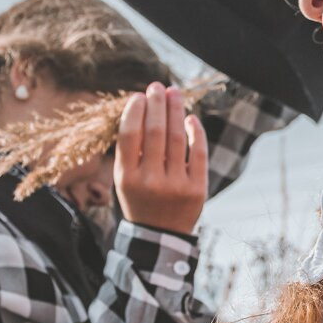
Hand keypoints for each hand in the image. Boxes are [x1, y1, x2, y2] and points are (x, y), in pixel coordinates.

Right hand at [114, 82, 206, 235]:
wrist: (160, 235)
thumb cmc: (139, 198)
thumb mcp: (124, 179)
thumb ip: (129, 149)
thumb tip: (142, 106)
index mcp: (126, 178)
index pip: (129, 135)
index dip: (135, 111)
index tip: (139, 95)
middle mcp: (150, 181)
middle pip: (154, 131)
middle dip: (156, 104)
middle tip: (158, 86)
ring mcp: (175, 185)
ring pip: (176, 137)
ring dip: (175, 110)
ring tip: (174, 93)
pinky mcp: (197, 189)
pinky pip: (198, 152)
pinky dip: (195, 131)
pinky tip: (190, 117)